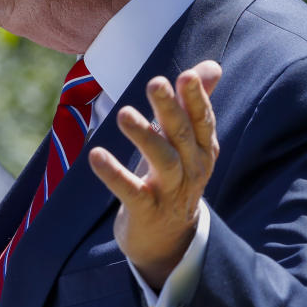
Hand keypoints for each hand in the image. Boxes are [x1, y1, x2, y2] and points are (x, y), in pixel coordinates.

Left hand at [88, 61, 221, 289]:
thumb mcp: (188, 142)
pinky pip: (132, 192)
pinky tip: (96, 155)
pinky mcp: (146, 211)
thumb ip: (195, 104)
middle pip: (181, 134)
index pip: (201, 119)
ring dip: (144, 136)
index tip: (186, 75)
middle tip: (154, 82)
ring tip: (123, 114)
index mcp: (201, 148)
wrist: (169, 240)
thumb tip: (211, 66)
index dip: (195, 98)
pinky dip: (115, 174)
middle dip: (169, 108)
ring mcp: (170, 192)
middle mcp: (191, 169)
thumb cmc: (176, 178)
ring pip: (163, 161)